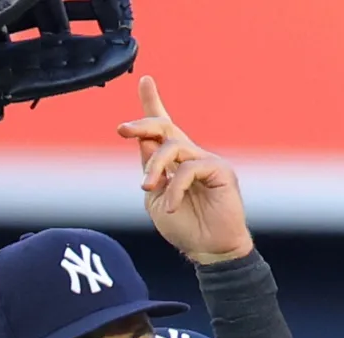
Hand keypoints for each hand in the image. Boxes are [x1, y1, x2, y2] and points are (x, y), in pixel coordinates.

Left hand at [116, 76, 254, 263]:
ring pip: (172, 146)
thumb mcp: (155, 198)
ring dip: (154, 166)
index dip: (152, 103)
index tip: (145, 80)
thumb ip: (150, 169)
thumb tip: (145, 140)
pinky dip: (175, 187)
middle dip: (142, 123)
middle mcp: (190, 156)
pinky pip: (189, 168)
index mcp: (173, 162)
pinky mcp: (220, 170)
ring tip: (147, 188)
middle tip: (122, 130)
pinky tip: (171, 206)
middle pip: (164, 126)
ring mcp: (206, 161)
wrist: (208, 250)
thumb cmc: (183, 227)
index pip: (162, 128)